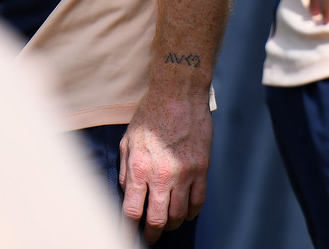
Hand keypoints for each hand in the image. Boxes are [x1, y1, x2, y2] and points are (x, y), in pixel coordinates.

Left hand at [119, 80, 211, 243]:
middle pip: (156, 219)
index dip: (128, 228)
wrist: (179, 94)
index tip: (127, 234)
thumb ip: (127, 170)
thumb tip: (128, 195)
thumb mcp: (128, 141)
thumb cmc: (151, 114)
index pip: (132, 211)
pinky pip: (198, 202)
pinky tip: (185, 212)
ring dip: (171, 224)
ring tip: (166, 224)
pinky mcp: (202, 169)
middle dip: (150, 233)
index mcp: (140, 167)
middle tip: (149, 237)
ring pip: (179, 214)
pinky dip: (191, 213)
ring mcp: (185, 173)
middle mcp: (162, 174)